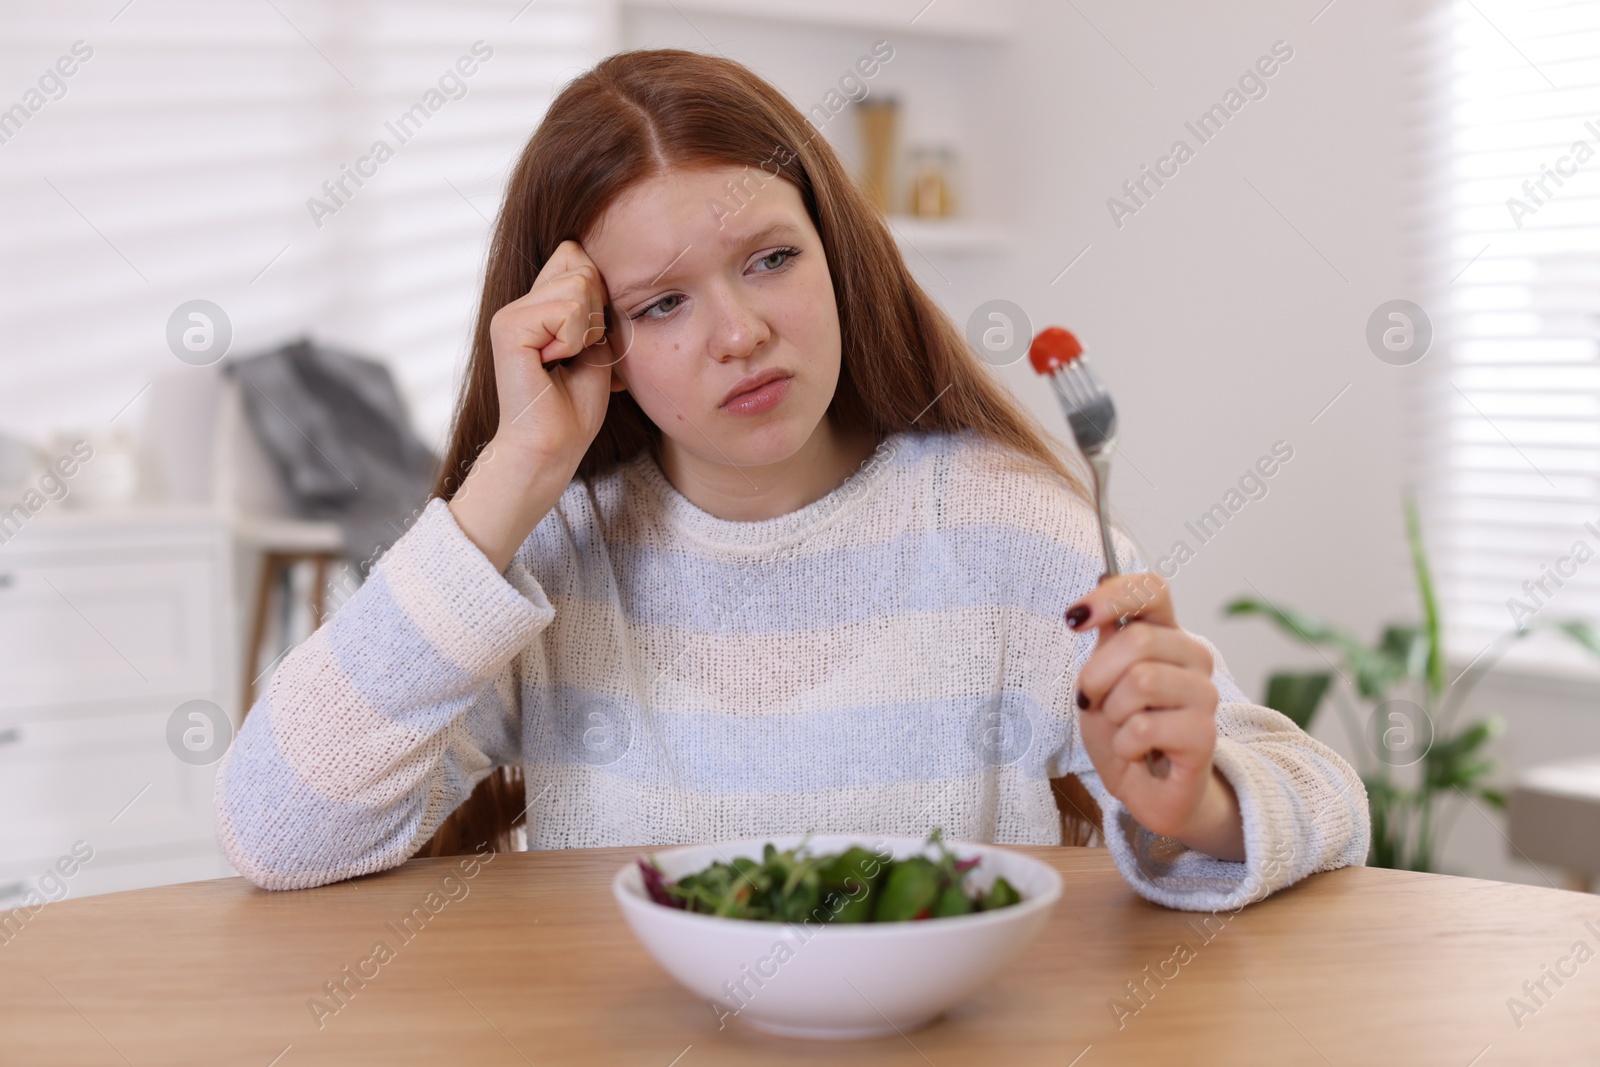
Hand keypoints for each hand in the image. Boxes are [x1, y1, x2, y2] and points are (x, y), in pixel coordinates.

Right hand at [485, 238, 621, 470]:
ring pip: (579, 285)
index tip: (587, 339)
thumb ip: (592, 303)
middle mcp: (519, 302)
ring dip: (586, 330)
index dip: (597, 294)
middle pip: (582, 265)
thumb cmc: (575, 405)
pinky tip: (552, 365)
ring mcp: (510, 313)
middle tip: (574, 354)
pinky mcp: (507, 327)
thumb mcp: (595, 343)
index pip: (576, 255)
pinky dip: (573, 342)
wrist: (552, 446)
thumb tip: (598, 262)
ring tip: (563, 360)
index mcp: (537, 304)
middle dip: (596, 313)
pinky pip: (566, 311)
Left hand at [1067, 573, 1244, 860]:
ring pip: (1142, 681)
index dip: (1112, 596)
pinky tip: (1137, 752)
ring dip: (1112, 712)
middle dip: (1097, 674)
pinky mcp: (1205, 735)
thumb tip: (1094, 599)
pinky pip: (1145, 727)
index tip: (1074, 619)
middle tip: (1092, 701)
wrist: (1147, 790)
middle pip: (1139, 639)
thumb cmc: (1124, 732)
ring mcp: (1204, 695)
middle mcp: (1193, 657)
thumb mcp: (1099, 683)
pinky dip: (1124, 744)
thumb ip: (1104, 644)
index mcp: (1166, 635)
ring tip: (1122, 728)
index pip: (1152, 590)